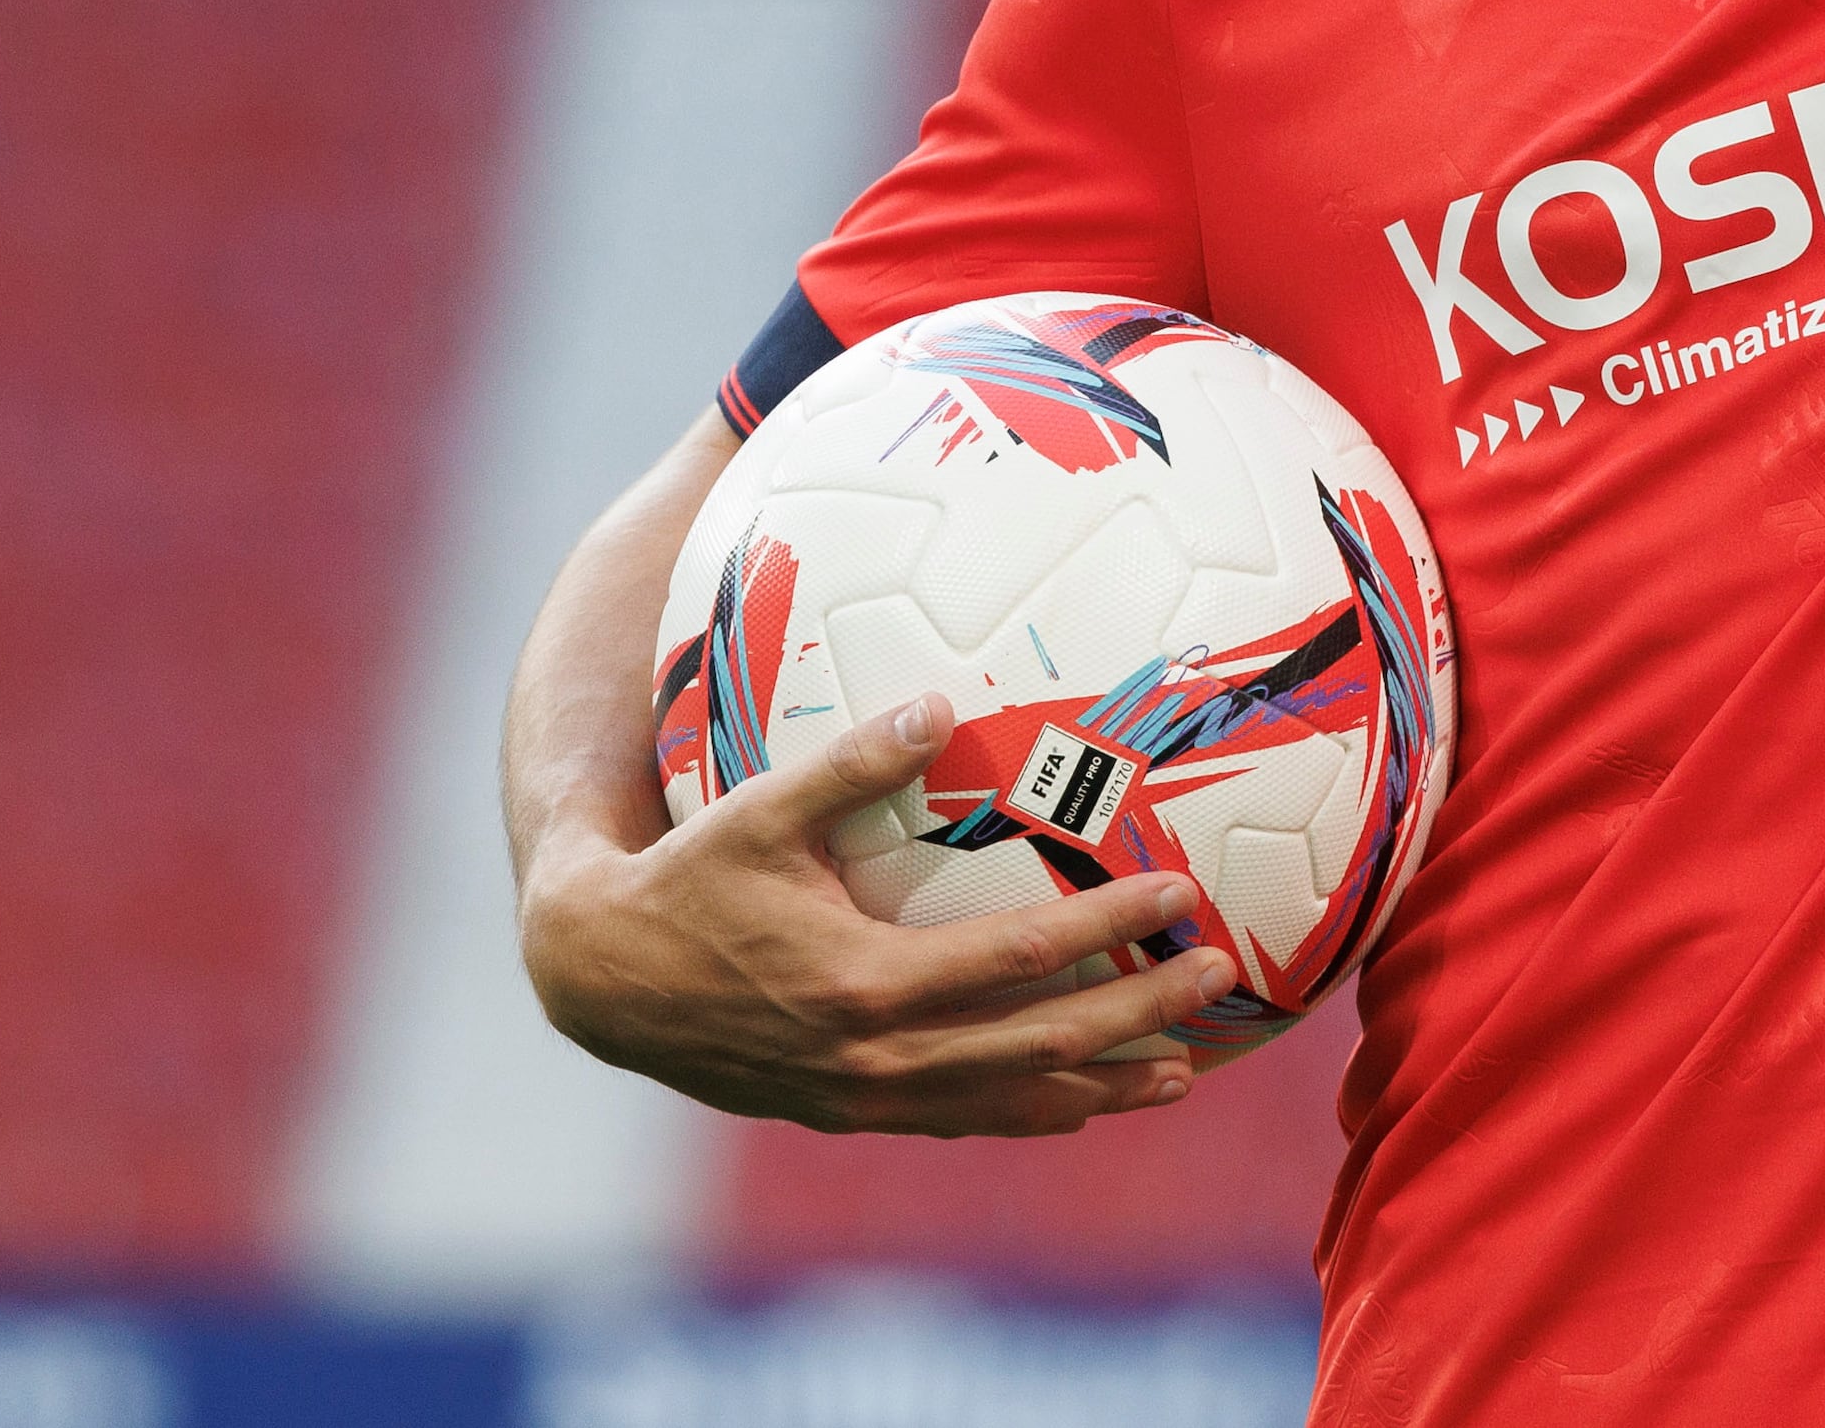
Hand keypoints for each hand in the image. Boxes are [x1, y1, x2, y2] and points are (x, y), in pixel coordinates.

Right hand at [519, 691, 1238, 1135]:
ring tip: (1185, 1071)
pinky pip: (965, 1121)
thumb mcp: (758, 812)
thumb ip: (851, 763)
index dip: (1109, 928)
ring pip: (1011, 1102)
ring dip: (1104, 1085)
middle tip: (1219, 980)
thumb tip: (938, 703)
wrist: (605, 983)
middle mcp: (878, 1054)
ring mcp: (868, 1095)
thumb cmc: (687, 879)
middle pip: (1041, 1043)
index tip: (1181, 896)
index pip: (1022, 955)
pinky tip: (1087, 1102)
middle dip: (1140, 1015)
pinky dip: (1035, 1112)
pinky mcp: (853, 1111)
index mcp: (865, 981)